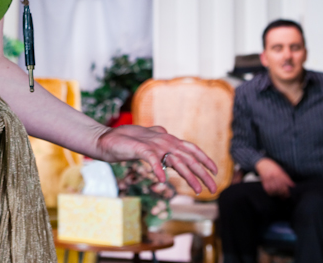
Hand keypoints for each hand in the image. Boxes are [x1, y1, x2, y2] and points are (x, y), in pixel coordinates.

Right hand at [93, 125, 217, 194]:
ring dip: (189, 177)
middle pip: (189, 158)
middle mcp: (164, 140)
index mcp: (167, 139)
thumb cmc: (125, 140)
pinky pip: (153, 161)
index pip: (191, 148)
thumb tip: (166, 132)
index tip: (215, 171)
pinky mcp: (141, 148)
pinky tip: (164, 181)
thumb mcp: (146, 139)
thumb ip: (157, 137)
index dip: (205, 159)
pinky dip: (159, 170)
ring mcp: (154, 144)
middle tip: (213, 188)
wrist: (106, 139)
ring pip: (176, 161)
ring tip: (197, 190)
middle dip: (203, 174)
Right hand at [255, 158, 293, 196]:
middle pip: (279, 187)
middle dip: (282, 194)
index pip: (284, 184)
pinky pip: (267, 188)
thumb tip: (292, 185)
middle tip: (284, 197)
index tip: (288, 195)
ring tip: (279, 196)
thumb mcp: (281, 170)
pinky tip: (273, 194)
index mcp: (278, 172)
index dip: (286, 190)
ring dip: (277, 194)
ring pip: (273, 189)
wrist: (262, 163)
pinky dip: (270, 192)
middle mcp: (273, 176)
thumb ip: (286, 177)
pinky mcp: (263, 180)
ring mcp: (268, 178)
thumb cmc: (272, 166)